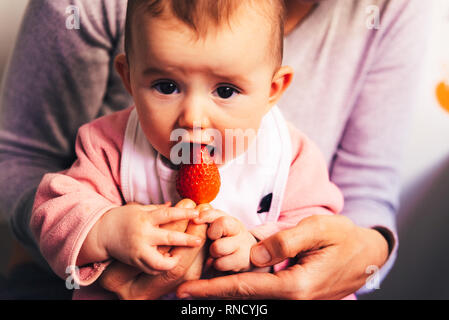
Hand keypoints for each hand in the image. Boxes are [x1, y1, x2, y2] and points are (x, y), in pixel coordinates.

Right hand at [99, 200, 208, 299]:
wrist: (102, 232)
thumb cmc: (123, 218)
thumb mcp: (140, 209)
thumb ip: (158, 208)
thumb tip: (175, 204)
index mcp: (146, 218)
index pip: (168, 214)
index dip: (184, 213)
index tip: (197, 213)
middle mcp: (143, 234)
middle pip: (168, 238)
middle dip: (186, 240)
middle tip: (198, 241)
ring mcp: (139, 249)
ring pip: (159, 261)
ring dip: (172, 261)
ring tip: (179, 258)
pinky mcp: (135, 260)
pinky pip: (151, 268)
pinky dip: (160, 267)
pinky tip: (167, 262)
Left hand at [177, 214, 388, 298]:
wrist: (367, 255)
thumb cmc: (343, 238)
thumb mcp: (317, 229)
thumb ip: (285, 241)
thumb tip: (254, 253)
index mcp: (294, 285)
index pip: (244, 289)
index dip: (212, 290)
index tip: (186, 290)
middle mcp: (291, 296)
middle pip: (242, 297)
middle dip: (211, 294)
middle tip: (181, 292)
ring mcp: (292, 297)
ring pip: (251, 296)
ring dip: (223, 290)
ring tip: (196, 286)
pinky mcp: (293, 293)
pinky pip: (262, 291)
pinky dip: (240, 286)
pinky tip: (225, 279)